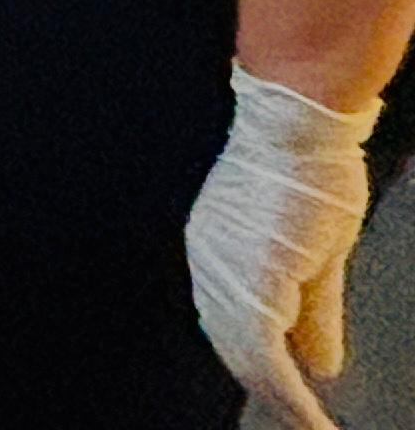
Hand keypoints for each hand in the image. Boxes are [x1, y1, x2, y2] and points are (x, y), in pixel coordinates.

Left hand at [188, 66, 375, 424]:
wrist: (303, 130)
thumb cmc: (310, 173)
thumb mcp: (318, 258)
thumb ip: (315, 312)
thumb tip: (320, 366)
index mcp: (216, 252)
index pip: (228, 326)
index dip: (254, 366)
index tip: (280, 398)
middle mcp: (209, 263)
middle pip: (231, 348)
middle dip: (266, 393)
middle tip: (300, 426)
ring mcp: (225, 272)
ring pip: (245, 359)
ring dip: (280, 402)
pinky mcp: (251, 280)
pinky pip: (263, 355)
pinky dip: (288, 395)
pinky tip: (310, 419)